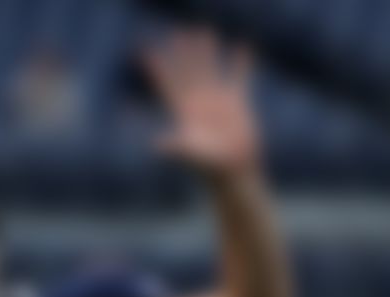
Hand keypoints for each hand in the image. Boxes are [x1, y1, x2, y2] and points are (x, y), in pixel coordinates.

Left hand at [141, 30, 260, 176]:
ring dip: (208, 52)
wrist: (233, 172)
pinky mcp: (237, 103)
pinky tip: (245, 48)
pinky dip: (242, 64)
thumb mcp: (191, 153)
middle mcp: (198, 103)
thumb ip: (175, 146)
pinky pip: (239, 78)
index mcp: (184, 111)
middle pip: (188, 72)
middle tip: (179, 32)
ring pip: (211, 70)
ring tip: (204, 31)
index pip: (167, 84)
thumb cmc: (209, 166)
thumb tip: (156, 144)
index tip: (144, 53)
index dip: (156, 69)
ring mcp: (217, 102)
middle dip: (184, 53)